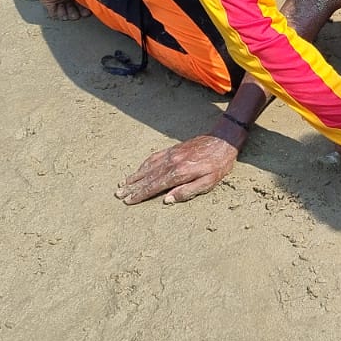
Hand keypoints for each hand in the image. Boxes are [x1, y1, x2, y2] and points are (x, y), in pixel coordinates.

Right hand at [116, 132, 239, 204]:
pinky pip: (153, 158)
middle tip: (118, 194)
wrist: (222, 140)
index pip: (154, 186)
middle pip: (147, 177)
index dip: (141, 194)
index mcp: (179, 173)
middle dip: (132, 187)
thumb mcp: (209, 182)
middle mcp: (171, 162)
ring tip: (123, 184)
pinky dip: (143, 165)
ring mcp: (171, 154)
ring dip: (134, 176)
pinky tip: (138, 170)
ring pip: (147, 166)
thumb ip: (187, 191)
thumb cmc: (218, 164)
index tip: (129, 201)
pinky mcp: (173, 149)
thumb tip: (167, 200)